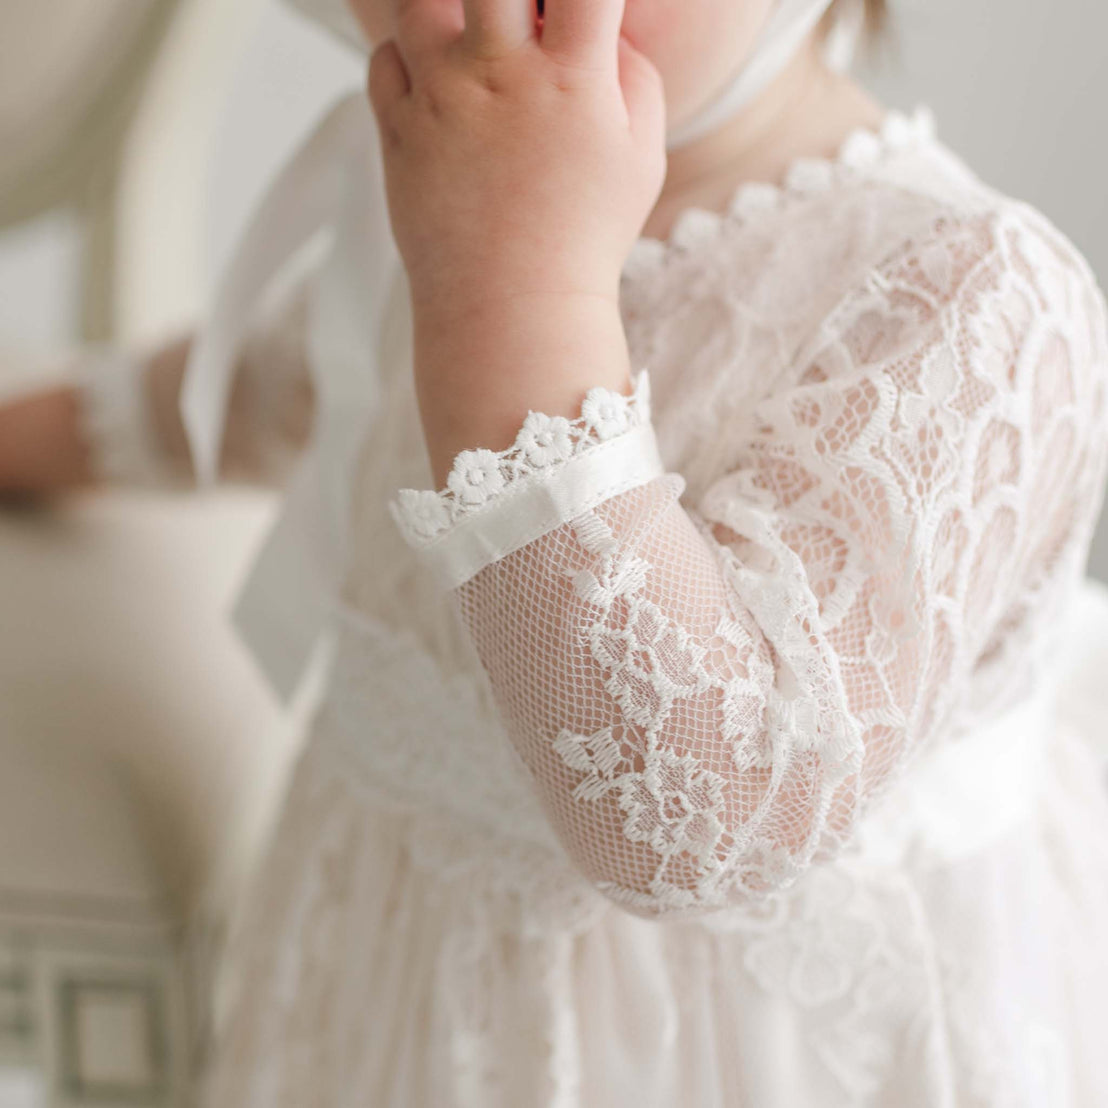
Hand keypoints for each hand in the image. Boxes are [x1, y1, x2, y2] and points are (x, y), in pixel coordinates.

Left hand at [349, 0, 666, 322]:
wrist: (512, 310)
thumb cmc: (583, 239)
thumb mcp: (640, 160)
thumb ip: (635, 79)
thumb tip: (608, 32)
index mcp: (573, 77)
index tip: (578, 11)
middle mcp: (499, 73)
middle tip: (516, 24)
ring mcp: (440, 99)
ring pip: (419, 1)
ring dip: (447, 11)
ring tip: (471, 49)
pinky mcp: (397, 132)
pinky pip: (383, 59)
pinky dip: (406, 58)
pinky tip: (437, 89)